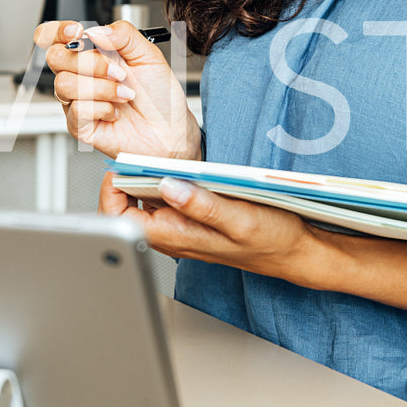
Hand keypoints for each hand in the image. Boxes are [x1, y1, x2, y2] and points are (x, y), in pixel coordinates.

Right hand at [34, 20, 201, 160]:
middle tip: (119, 73)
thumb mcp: (149, 55)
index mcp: (94, 53)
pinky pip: (76, 109)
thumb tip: (95, 30)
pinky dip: (102, 108)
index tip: (77, 32)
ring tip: (124, 94)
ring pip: (64, 84)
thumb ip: (123, 35)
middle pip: (55, 57)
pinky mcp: (79, 124)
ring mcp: (78, 100)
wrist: (170, 130)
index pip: (57, 36)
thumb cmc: (159, 95)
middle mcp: (81, 75)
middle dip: (89, 63)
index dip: (58, 30)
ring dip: (101, 88)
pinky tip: (115, 112)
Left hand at [99, 171, 319, 284]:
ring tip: (163, 160)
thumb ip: (202, 205)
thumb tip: (168, 187)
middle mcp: (173, 235)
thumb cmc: (271, 240)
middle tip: (143, 155)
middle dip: (131, 178)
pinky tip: (186, 172)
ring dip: (150, 179)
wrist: (293, 252)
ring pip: (149, 202)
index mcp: (175, 235)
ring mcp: (182, 229)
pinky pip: (168, 201)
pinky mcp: (193, 221)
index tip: (123, 166)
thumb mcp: (239, 218)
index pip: (119, 217)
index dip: (113, 189)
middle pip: (129, 206)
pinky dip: (169, 183)